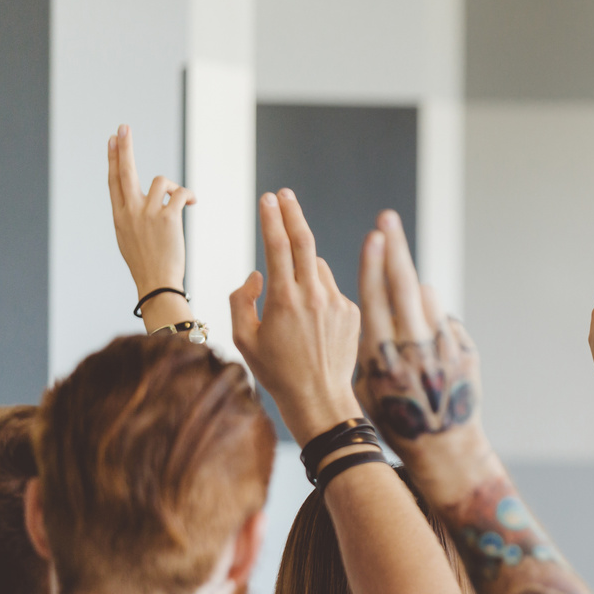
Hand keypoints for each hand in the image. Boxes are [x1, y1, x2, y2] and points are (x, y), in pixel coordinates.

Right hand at [107, 124, 194, 305]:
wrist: (156, 283)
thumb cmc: (147, 264)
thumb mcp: (129, 238)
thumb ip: (132, 217)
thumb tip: (138, 203)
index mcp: (119, 216)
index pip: (114, 181)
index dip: (113, 160)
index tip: (112, 141)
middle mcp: (130, 211)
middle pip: (125, 172)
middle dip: (124, 148)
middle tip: (123, 128)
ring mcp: (147, 214)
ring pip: (162, 181)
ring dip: (175, 187)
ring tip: (182, 200)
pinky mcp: (167, 218)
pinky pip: (180, 193)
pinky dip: (188, 195)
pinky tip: (192, 203)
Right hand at [229, 190, 361, 442]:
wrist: (319, 398)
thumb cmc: (276, 371)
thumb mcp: (244, 339)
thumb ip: (241, 300)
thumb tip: (257, 274)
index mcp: (285, 300)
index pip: (279, 247)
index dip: (272, 219)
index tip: (268, 198)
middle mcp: (315, 296)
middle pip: (306, 242)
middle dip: (292, 214)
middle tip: (285, 195)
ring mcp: (337, 302)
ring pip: (318, 268)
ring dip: (304, 268)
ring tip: (291, 301)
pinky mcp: (352, 311)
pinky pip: (331, 289)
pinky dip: (318, 291)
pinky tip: (311, 321)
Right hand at [355, 210, 493, 503]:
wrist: (442, 449)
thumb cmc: (395, 419)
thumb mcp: (368, 385)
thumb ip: (370, 345)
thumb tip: (384, 303)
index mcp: (380, 357)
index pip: (375, 299)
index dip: (373, 264)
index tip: (372, 235)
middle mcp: (412, 348)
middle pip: (403, 286)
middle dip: (394, 249)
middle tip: (386, 218)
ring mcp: (441, 348)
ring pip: (426, 300)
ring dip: (413, 288)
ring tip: (402, 283)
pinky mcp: (465, 352)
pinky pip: (443, 321)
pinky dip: (431, 319)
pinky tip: (424, 335)